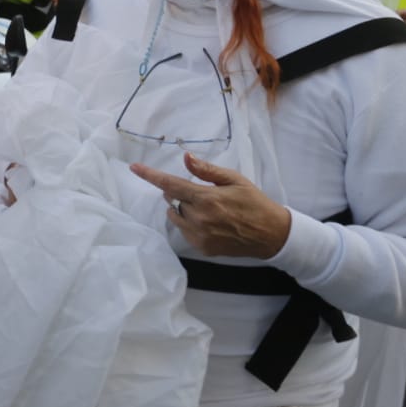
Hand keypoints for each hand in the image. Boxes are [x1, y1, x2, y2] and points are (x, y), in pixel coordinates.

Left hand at [130, 152, 291, 258]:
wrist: (271, 234)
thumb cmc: (254, 203)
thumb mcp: (234, 180)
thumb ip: (207, 171)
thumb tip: (185, 158)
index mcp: (206, 198)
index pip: (170, 184)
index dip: (150, 175)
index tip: (134, 168)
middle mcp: (199, 218)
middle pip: (171, 200)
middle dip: (177, 192)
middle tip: (199, 191)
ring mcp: (199, 236)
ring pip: (175, 216)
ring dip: (181, 208)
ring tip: (205, 207)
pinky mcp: (202, 248)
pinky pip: (185, 231)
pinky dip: (190, 223)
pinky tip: (210, 222)